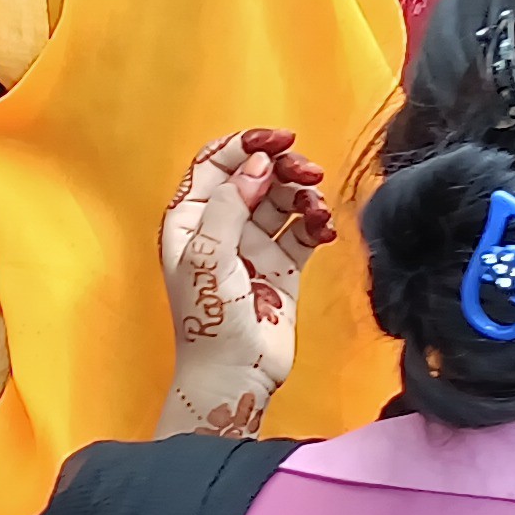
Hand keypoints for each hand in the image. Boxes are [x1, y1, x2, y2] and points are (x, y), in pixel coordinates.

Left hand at [158, 128, 330, 435]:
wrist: (235, 375)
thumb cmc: (209, 321)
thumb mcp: (209, 256)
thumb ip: (229, 205)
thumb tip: (256, 164)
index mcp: (190, 220)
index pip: (216, 164)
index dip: (246, 144)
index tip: (280, 140)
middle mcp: (220, 227)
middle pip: (254, 175)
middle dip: (283, 167)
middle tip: (309, 172)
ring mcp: (252, 246)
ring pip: (282, 199)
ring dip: (304, 195)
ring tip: (317, 209)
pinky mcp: (282, 266)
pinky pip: (303, 230)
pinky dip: (316, 223)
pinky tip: (325, 230)